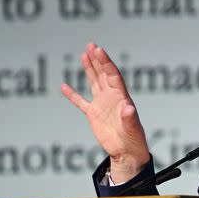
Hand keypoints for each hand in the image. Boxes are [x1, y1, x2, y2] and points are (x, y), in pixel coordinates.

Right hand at [61, 43, 149, 182]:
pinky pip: (81, 102)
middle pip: (104, 74)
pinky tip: (64, 86)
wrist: (127, 152)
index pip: (113, 75)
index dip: (106, 62)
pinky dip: (73, 95)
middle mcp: (112, 97)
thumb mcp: (133, 129)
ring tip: (84, 55)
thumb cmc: (134, 140)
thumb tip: (129, 109)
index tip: (98, 50)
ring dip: (90, 69)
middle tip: (91, 45)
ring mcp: (102, 105)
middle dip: (98, 60)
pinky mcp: (94, 115)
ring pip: (95, 82)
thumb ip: (130, 118)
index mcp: (121, 97)